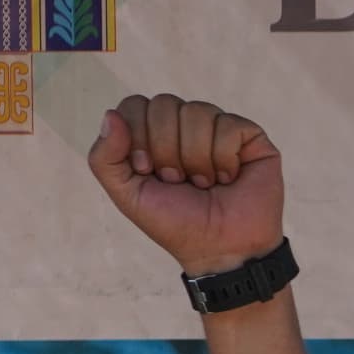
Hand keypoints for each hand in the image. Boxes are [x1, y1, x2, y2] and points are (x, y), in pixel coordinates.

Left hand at [88, 94, 285, 274]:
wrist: (221, 249)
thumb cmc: (175, 223)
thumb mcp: (127, 195)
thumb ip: (104, 158)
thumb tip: (110, 115)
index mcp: (152, 133)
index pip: (135, 105)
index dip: (137, 137)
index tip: (146, 170)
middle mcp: (184, 125)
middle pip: (164, 104)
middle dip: (167, 150)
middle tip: (177, 180)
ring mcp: (218, 127)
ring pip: (196, 112)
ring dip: (196, 158)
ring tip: (204, 183)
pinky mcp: (249, 136)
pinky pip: (228, 125)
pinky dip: (224, 158)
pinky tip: (228, 178)